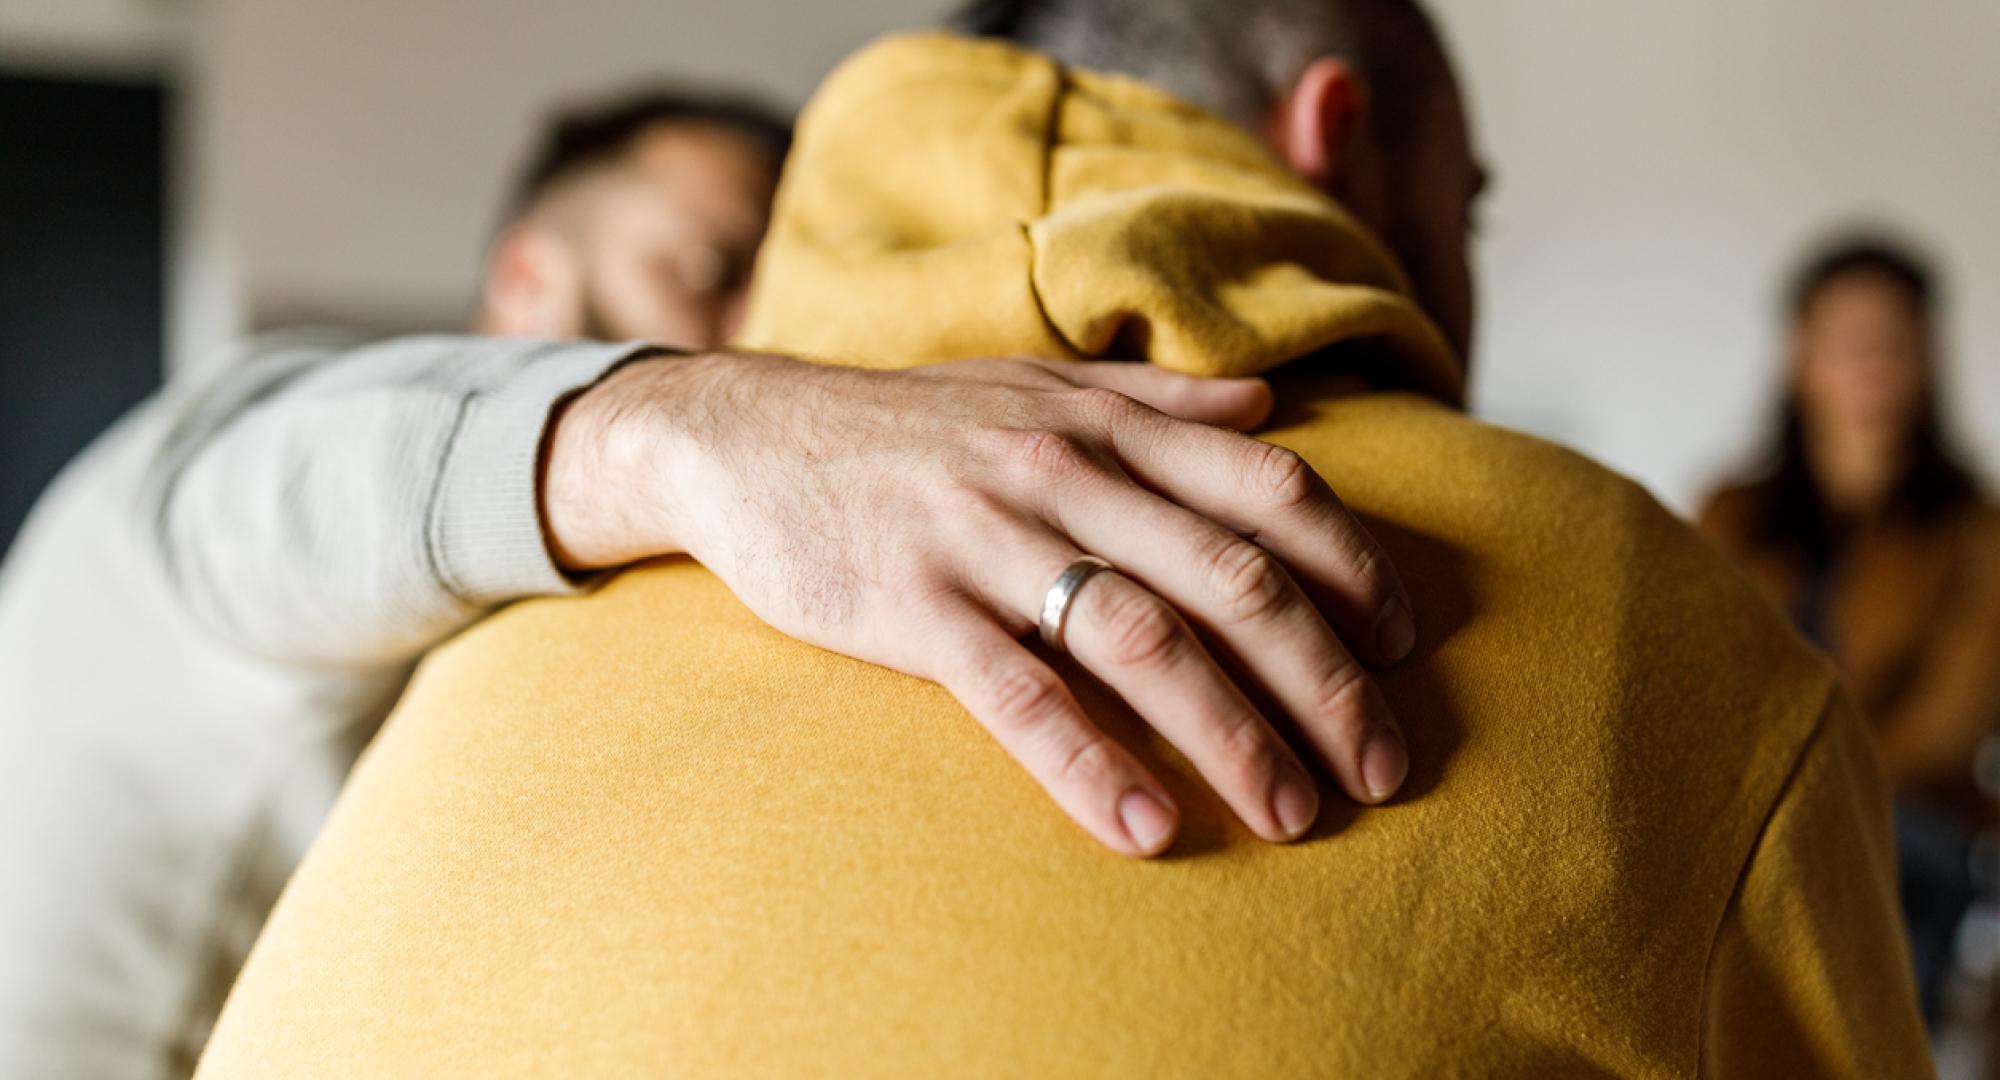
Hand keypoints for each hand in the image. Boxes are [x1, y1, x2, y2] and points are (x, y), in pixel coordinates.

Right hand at [544, 352, 1415, 856]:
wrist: (746, 432)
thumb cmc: (908, 425)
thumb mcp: (1037, 389)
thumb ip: (1160, 403)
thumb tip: (1268, 407)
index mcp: (1108, 427)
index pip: (1270, 490)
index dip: (1353, 570)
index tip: (1403, 647)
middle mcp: (1066, 476)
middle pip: (1234, 580)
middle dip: (1327, 681)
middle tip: (1384, 768)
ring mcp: (989, 540)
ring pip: (1145, 641)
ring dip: (1235, 735)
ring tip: (1292, 815)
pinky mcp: (915, 607)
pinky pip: (1019, 694)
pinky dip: (1087, 762)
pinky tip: (1142, 827)